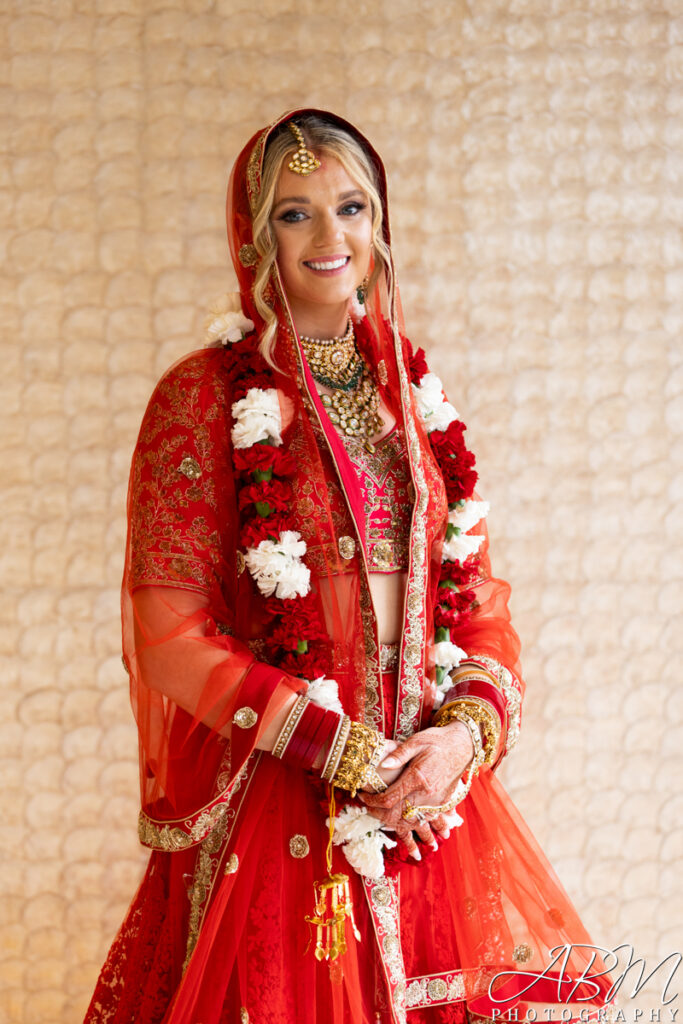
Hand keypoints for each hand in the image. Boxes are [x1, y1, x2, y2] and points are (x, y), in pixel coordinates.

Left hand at [358, 722, 473, 858]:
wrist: (462, 745)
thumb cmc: (437, 740)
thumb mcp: (416, 741)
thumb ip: (398, 754)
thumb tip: (382, 765)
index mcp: (418, 777)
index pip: (389, 799)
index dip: (372, 801)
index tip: (362, 796)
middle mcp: (427, 794)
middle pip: (396, 815)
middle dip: (378, 814)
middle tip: (367, 807)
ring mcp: (435, 802)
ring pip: (410, 823)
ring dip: (392, 823)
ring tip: (379, 815)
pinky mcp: (442, 804)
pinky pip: (423, 821)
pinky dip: (409, 824)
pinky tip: (400, 819)